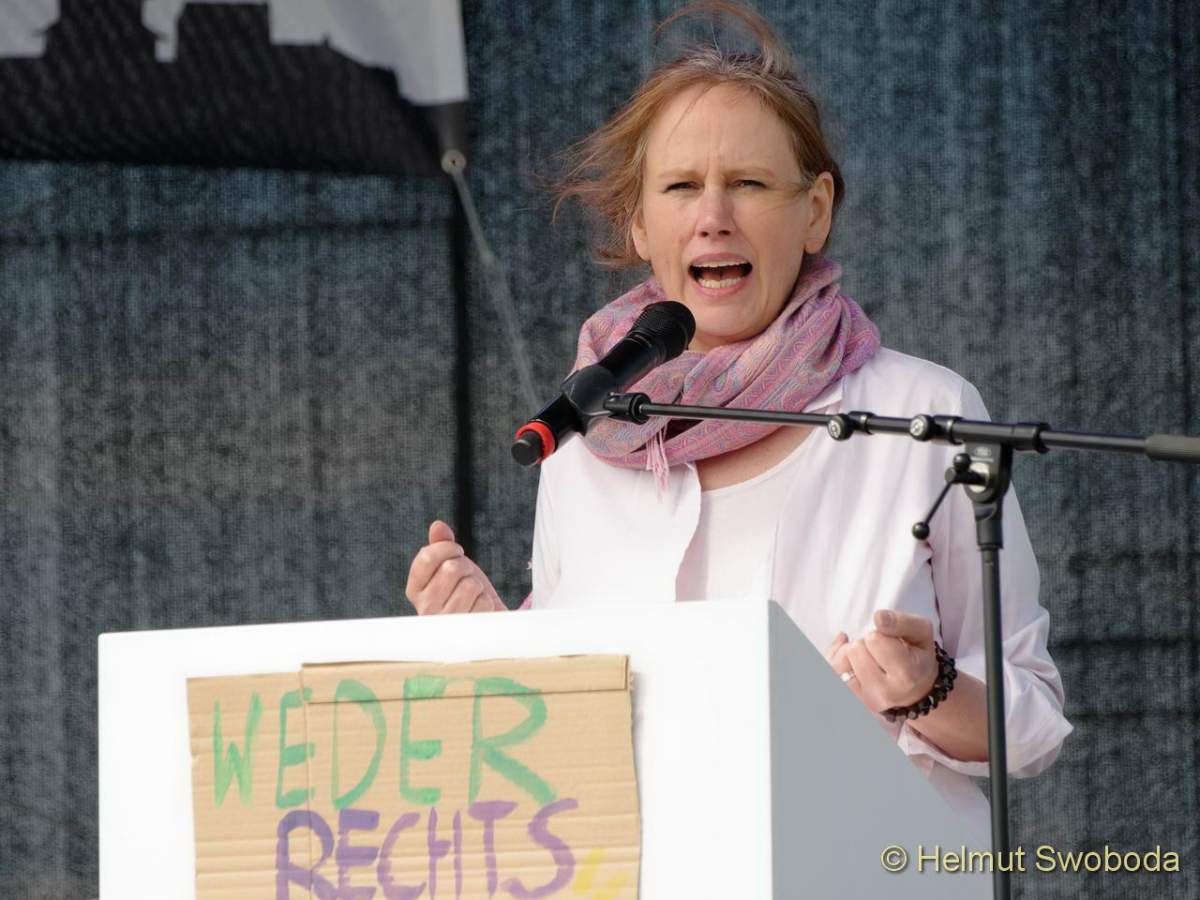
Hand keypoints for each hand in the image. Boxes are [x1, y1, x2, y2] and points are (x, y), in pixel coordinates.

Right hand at [405, 520, 504, 613]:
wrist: (480, 621)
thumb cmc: (462, 590)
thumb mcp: (450, 564)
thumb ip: (441, 544)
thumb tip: (438, 525)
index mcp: (415, 589)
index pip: (426, 557)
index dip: (447, 547)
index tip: (456, 551)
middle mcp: (424, 608)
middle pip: (451, 568)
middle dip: (465, 567)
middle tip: (466, 576)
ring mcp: (444, 623)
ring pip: (469, 585)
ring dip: (477, 585)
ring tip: (472, 594)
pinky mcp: (464, 631)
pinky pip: (483, 602)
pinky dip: (487, 602)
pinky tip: (479, 609)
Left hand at [824, 610, 938, 713]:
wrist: (916, 690)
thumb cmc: (917, 656)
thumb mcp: (921, 633)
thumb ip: (902, 622)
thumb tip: (878, 617)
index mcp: (906, 675)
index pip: (875, 639)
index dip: (880, 634)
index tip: (892, 642)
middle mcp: (884, 693)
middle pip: (854, 650)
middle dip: (865, 644)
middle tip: (880, 653)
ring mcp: (864, 700)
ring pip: (838, 662)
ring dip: (850, 654)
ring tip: (867, 658)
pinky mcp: (851, 701)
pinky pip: (831, 673)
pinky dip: (836, 661)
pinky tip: (848, 659)